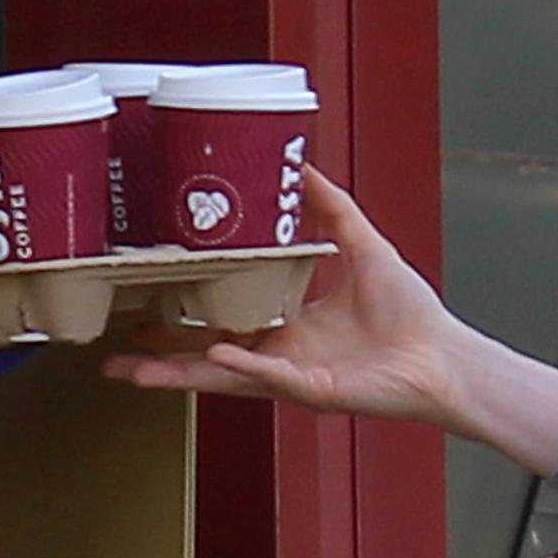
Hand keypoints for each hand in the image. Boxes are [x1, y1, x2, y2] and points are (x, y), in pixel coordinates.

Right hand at [102, 168, 557, 474]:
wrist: (445, 357)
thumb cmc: (410, 315)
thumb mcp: (363, 245)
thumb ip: (332, 209)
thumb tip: (305, 166)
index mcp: (285, 326)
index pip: (220, 323)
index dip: (182, 317)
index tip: (145, 303)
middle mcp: (279, 355)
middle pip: (204, 358)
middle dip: (158, 358)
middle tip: (112, 355)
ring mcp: (292, 378)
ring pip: (223, 377)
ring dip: (178, 373)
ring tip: (133, 371)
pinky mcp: (315, 391)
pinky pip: (274, 377)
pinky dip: (244, 365)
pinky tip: (214, 353)